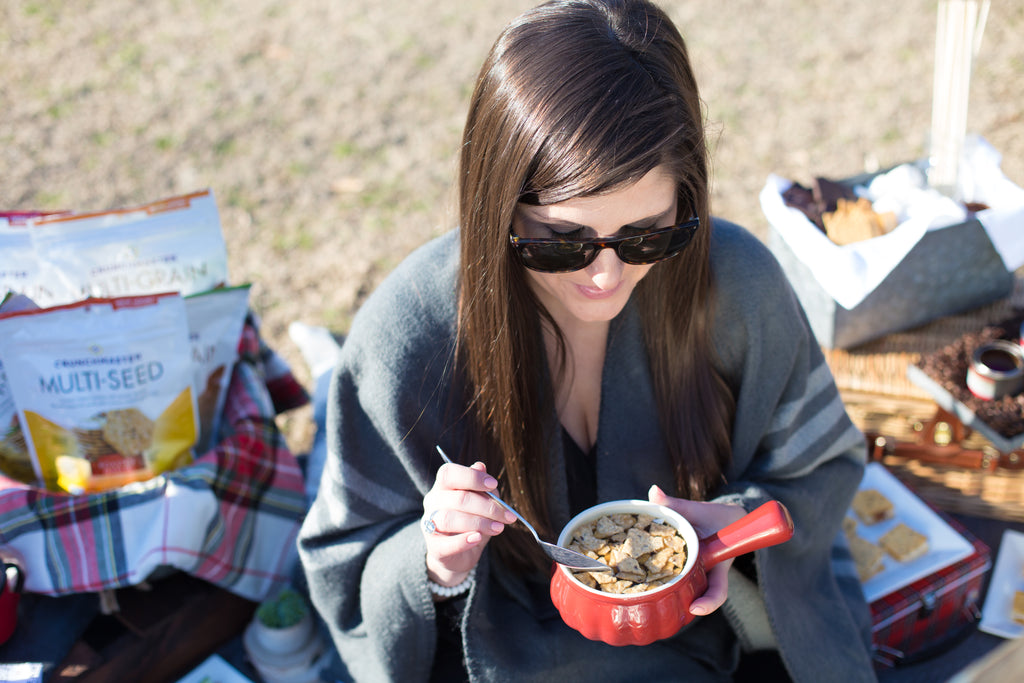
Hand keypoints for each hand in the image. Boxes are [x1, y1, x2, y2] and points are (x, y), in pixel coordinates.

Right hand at [422, 460, 517, 586]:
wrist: (458, 555)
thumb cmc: (471, 522)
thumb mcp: (480, 502)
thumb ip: (481, 486)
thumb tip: (481, 466)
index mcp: (442, 486)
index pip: (448, 473)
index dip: (472, 476)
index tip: (494, 484)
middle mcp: (432, 502)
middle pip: (458, 498)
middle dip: (488, 506)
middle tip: (508, 515)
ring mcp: (430, 524)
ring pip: (451, 519)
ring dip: (480, 523)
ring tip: (499, 528)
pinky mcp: (434, 547)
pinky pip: (447, 543)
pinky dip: (464, 541)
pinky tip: (478, 538)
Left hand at [648, 484, 745, 616]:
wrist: (723, 520)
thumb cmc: (713, 516)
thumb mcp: (697, 509)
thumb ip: (675, 504)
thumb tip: (654, 491)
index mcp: (716, 565)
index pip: (718, 590)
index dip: (708, 602)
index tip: (695, 608)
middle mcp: (705, 575)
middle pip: (697, 597)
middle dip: (682, 605)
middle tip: (658, 606)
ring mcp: (693, 575)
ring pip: (683, 592)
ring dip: (666, 597)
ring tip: (641, 598)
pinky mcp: (680, 571)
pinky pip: (669, 579)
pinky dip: (654, 580)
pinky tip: (632, 580)